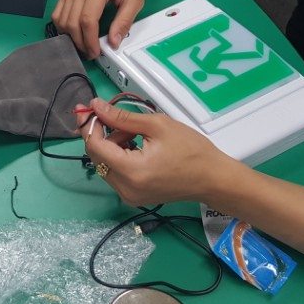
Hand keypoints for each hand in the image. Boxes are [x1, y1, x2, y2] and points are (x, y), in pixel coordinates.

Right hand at [51, 0, 147, 58]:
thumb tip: (113, 42)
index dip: (89, 40)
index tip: (96, 51)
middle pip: (71, 21)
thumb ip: (124, 21)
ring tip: (82, 43)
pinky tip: (74, 31)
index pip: (87, 19)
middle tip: (90, 51)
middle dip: (80, 41)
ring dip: (69, 35)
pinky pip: (57, 12)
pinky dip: (63, 25)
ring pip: (61, 18)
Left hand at [76, 97, 233, 206]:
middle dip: (104, 134)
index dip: (89, 126)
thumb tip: (95, 106)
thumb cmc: (191, 150)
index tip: (90, 108)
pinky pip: (115, 173)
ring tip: (138, 135)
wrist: (214, 178)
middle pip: (97, 156)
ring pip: (105, 164)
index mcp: (131, 171)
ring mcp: (128, 196)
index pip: (95, 147)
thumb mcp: (157, 125)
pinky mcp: (133, 197)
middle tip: (124, 121)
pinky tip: (138, 147)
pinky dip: (120, 157)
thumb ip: (122, 117)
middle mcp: (124, 188)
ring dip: (113, 145)